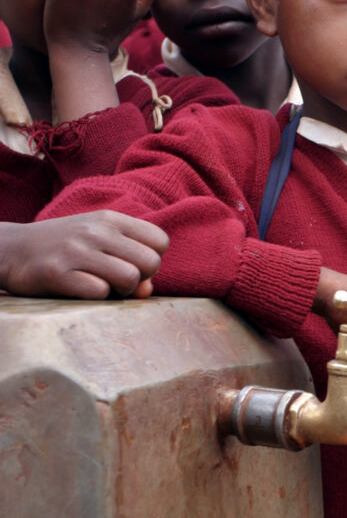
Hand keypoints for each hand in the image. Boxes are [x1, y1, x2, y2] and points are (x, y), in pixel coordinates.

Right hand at [0, 212, 167, 298]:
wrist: (10, 250)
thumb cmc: (65, 249)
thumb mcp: (99, 244)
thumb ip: (130, 262)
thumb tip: (149, 290)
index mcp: (110, 219)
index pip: (160, 241)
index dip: (151, 259)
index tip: (130, 264)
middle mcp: (96, 231)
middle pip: (151, 263)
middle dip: (140, 279)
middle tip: (116, 280)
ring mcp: (76, 251)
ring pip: (130, 278)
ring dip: (120, 292)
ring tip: (100, 286)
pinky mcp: (58, 273)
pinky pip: (100, 292)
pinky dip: (96, 298)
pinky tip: (79, 290)